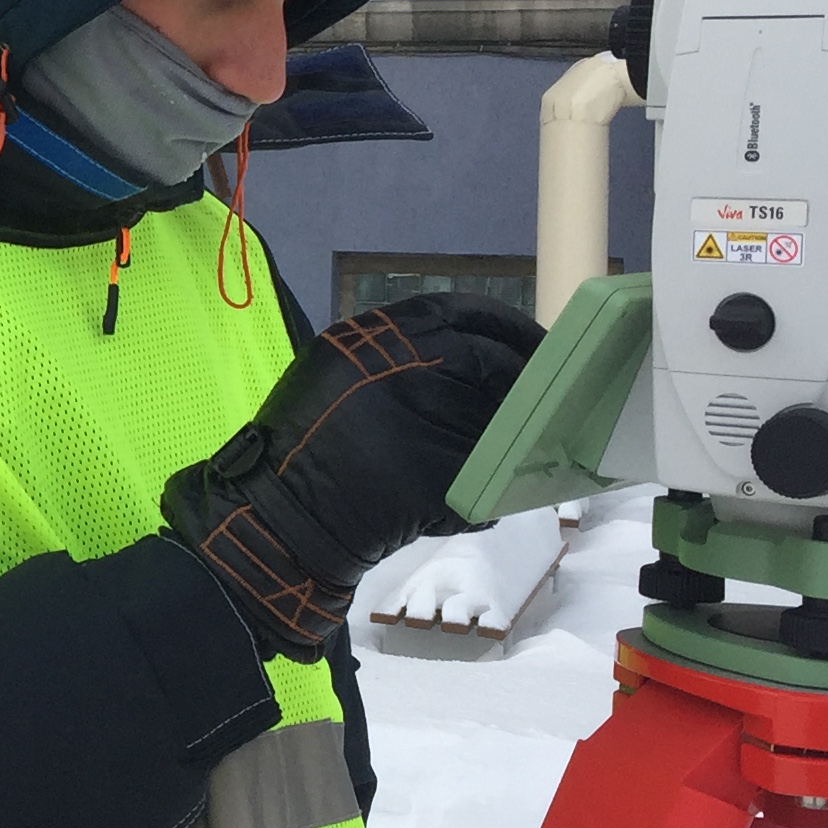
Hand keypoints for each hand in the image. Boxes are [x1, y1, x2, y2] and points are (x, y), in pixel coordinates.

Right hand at [162, 292, 543, 660]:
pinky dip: (495, 490)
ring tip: (520, 450)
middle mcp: (407, 366)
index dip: (510, 328)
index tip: (538, 343)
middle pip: (497, 364)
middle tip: (546, 400)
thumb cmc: (305, 439)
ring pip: (503, 422)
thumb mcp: (340, 370)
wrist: (281, 515)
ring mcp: (427, 419)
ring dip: (519, 437)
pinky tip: (487, 496)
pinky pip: (490, 479)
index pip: (466, 312)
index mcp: (379, 335)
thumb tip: (472, 355)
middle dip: (526, 383)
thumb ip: (399, 355)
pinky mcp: (441, 474)